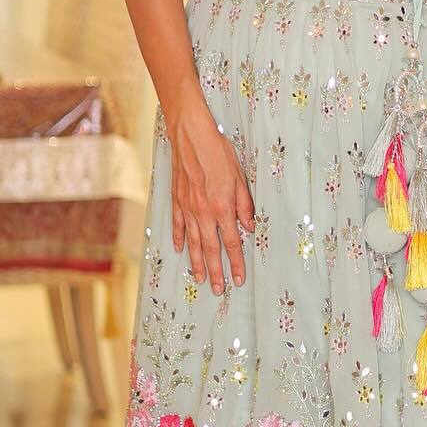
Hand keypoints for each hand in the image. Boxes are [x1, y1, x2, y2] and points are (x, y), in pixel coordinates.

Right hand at [166, 94, 254, 294]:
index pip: (233, 243)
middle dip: (216, 272)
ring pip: (193, 242)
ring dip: (197, 263)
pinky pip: (178, 225)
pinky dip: (179, 239)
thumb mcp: (241, 178)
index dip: (237, 263)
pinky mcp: (177, 200)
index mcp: (223, 208)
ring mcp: (188, 208)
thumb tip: (249, 227)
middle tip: (219, 289)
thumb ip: (245, 205)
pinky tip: (180, 250)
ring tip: (200, 278)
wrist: (191, 136)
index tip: (239, 278)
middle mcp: (204, 213)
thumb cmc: (218, 153)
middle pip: (211, 249)